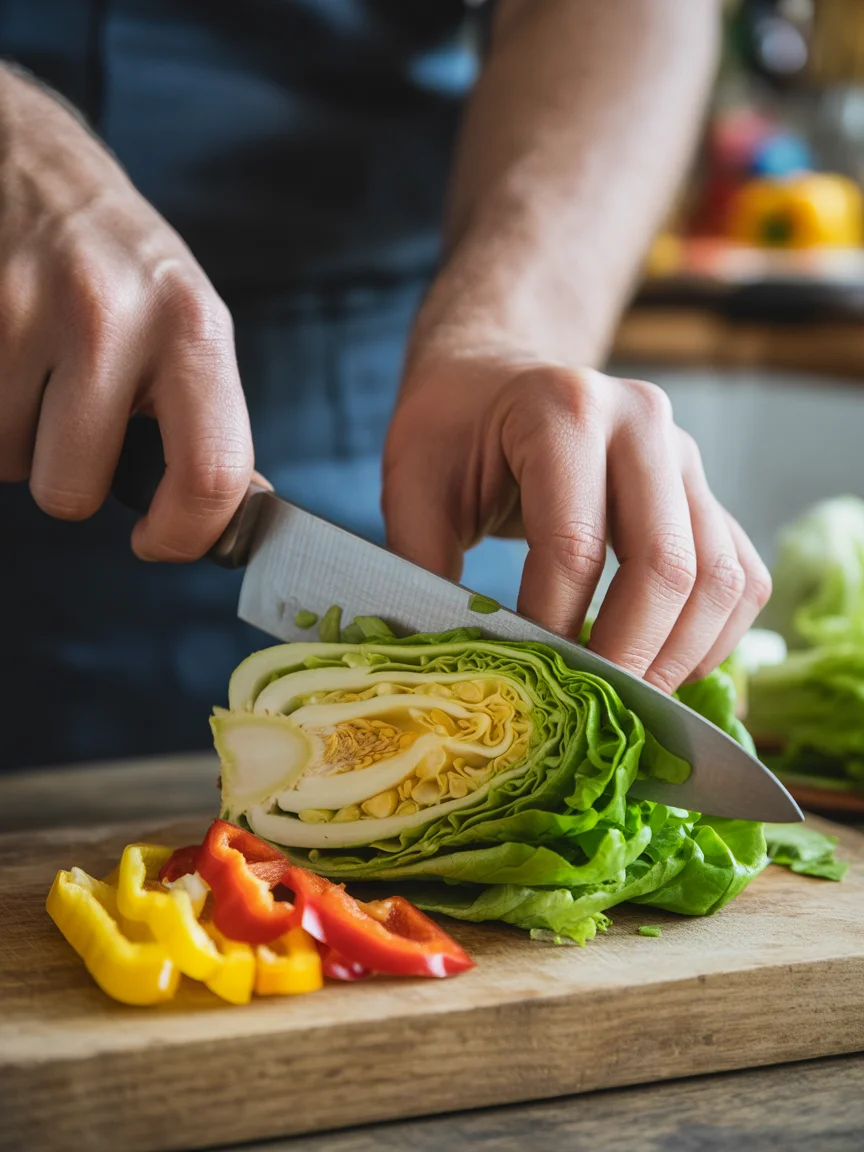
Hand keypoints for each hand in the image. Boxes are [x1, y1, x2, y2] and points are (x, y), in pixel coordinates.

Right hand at [0, 67, 252, 559]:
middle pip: (71, 492)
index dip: (183, 535)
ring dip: (19, 441)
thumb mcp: (190, 326)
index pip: (210, 473)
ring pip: (6, 462)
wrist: (29, 162)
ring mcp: (24, 309)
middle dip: (68, 480)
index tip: (158, 542)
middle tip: (77, 422)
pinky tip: (7, 359)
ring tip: (39, 375)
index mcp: (193, 328)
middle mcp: (111, 315)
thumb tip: (237, 515)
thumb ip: (211, 420)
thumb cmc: (123, 266)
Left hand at [383, 349, 770, 690]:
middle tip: (590, 708)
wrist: (496, 376)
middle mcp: (642, 423)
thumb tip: (446, 663)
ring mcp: (686, 457)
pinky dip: (712, 636)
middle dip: (628, 655)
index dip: (553, 627)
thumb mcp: (410, 480)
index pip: (574, 544)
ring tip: (628, 698)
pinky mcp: (706, 492)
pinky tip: (663, 665)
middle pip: (667, 565)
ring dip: (679, 655)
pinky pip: (741, 577)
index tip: (528, 682)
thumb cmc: (452, 428)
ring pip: (720, 577)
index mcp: (564, 409)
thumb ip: (421, 563)